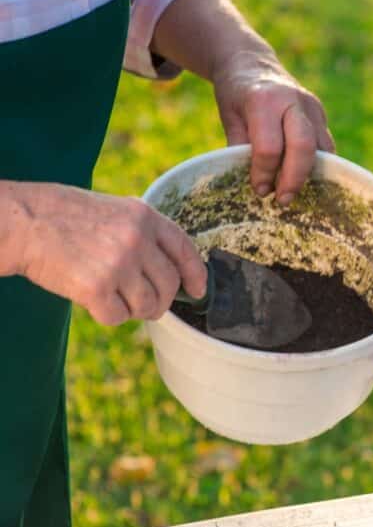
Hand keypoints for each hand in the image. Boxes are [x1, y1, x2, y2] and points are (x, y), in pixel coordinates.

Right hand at [9, 184, 206, 324]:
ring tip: (116, 299)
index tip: (197, 290)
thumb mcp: (112, 209)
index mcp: (144, 217)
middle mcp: (137, 240)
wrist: (21, 222)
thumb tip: (170, 269)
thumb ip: (143, 233)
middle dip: (162, 301)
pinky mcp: (96, 288)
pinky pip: (118, 317)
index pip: (185, 250)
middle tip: (147, 304)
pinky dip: (109, 315)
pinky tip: (95, 302)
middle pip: (169, 285)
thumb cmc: (61, 215)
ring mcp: (118, 264)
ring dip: (135, 310)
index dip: (196, 275)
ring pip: (148, 305)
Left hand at [211, 51, 333, 205]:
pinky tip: (304, 178)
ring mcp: (312, 106)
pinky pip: (326, 146)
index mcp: (264, 100)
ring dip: (310, 175)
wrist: (251, 62)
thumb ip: (241, 147)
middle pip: (303, 147)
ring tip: (294, 191)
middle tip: (283, 200)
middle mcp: (293, 101)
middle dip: (295, 178)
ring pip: (322, 149)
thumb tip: (258, 183)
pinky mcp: (321, 114)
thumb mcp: (229, 118)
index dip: (264, 173)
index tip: (259, 190)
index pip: (269, 147)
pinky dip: (317, 165)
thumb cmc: (235, 94)